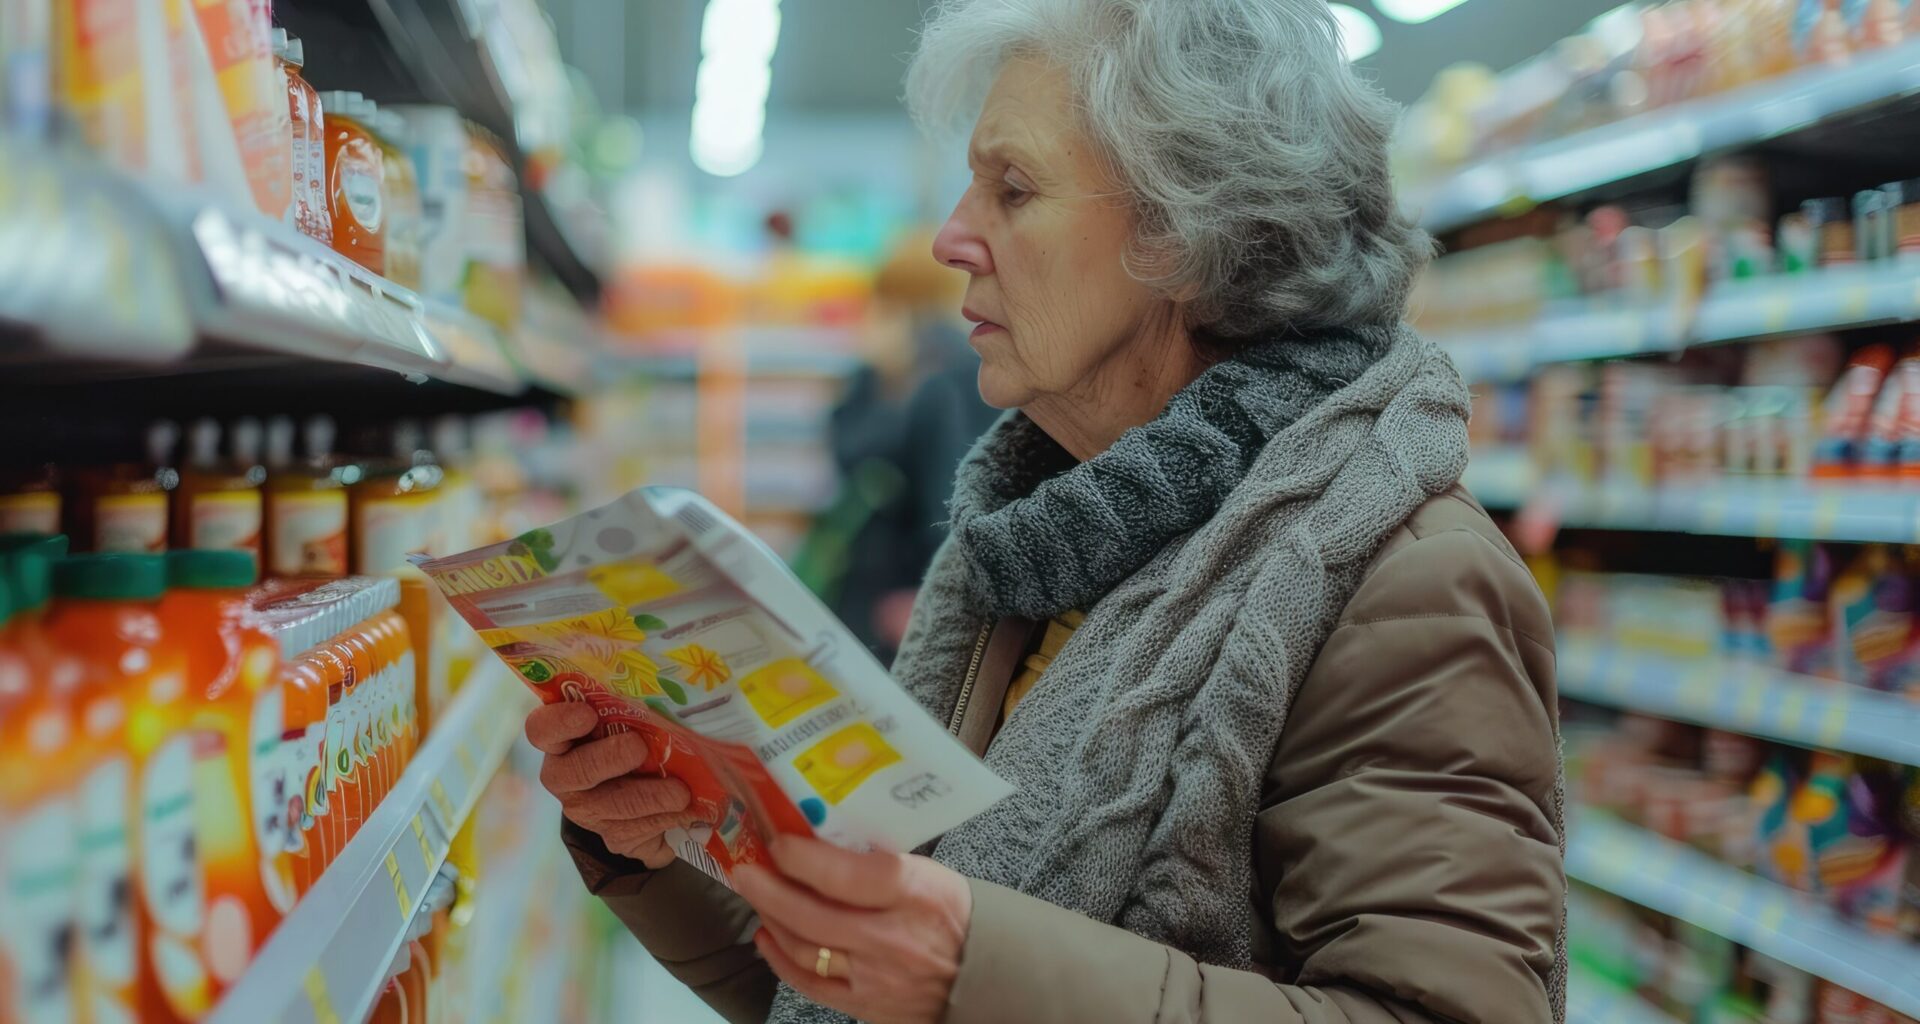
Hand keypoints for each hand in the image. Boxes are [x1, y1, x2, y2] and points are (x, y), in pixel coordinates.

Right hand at [524, 702, 697, 868]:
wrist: (649, 802)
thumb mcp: (629, 723)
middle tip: (639, 747)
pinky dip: (669, 817)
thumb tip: (666, 698)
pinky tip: (690, 809)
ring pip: (614, 805)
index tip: (588, 714)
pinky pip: (640, 829)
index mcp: (563, 741)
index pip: (543, 729)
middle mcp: (566, 777)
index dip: (560, 722)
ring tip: (680, 791)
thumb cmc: (635, 743)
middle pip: (576, 771)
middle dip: (610, 758)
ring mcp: (588, 811)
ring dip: (651, 796)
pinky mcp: (615, 837)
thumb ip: (631, 711)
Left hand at [734, 836, 970, 1023]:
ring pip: (805, 949)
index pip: (845, 875)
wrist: (983, 974)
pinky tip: (768, 938)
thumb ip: (876, 861)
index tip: (777, 842)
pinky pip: (812, 984)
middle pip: (813, 915)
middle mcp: (890, 937)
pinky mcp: (866, 1004)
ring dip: (773, 920)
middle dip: (769, 889)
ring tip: (757, 896)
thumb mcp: (926, 873)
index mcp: (912, 893)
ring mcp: (875, 976)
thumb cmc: (952, 913)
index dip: (802, 858)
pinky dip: (782, 961)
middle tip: (745, 869)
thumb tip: (820, 840)